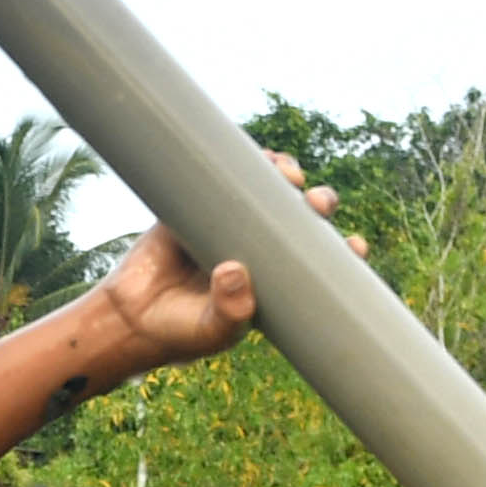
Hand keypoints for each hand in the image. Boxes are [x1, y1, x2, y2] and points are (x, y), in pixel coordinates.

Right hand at [64, 153, 355, 383]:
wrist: (130, 317)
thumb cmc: (181, 332)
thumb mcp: (211, 330)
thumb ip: (229, 310)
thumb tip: (236, 270)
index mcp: (275, 280)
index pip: (318, 261)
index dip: (342, 250)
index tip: (355, 246)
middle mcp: (259, 247)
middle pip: (301, 217)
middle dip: (318, 204)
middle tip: (318, 203)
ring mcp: (230, 223)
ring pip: (269, 190)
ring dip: (285, 175)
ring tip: (287, 173)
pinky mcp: (198, 206)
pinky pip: (224, 177)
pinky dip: (243, 162)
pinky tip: (258, 155)